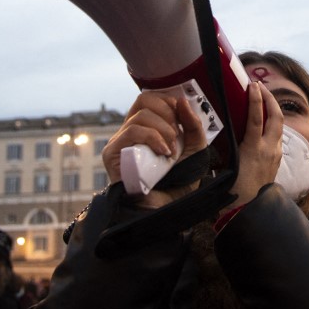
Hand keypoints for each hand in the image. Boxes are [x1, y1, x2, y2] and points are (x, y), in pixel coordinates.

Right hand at [102, 90, 207, 206]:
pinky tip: (163, 152)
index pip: (150, 99)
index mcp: (147, 128)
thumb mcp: (195, 150)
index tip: (182, 118)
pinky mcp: (112, 154)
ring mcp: (120, 143)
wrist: (167, 210)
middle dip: (167, 112)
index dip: (168, 101)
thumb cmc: (178, 183)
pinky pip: (131, 132)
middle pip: (143, 100)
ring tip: (171, 150)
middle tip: (177, 134)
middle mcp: (131, 132)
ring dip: (163, 129)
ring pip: (140, 116)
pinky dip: (152, 137)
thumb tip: (182, 99)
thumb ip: (193, 125)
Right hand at [224, 81, 283, 210]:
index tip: (252, 85)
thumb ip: (224, 145)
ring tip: (264, 100)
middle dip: (270, 99)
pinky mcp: (276, 160)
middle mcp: (269, 149)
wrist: (248, 210)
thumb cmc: (232, 190)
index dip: (256, 99)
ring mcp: (275, 154)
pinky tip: (264, 122)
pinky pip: (277, 136)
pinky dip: (272, 124)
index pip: (257, 117)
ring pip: (280, 126)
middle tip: (260, 87)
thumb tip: (218, 129)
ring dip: (273, 110)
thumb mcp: (224, 164)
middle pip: (276, 117)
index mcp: (255, 148)